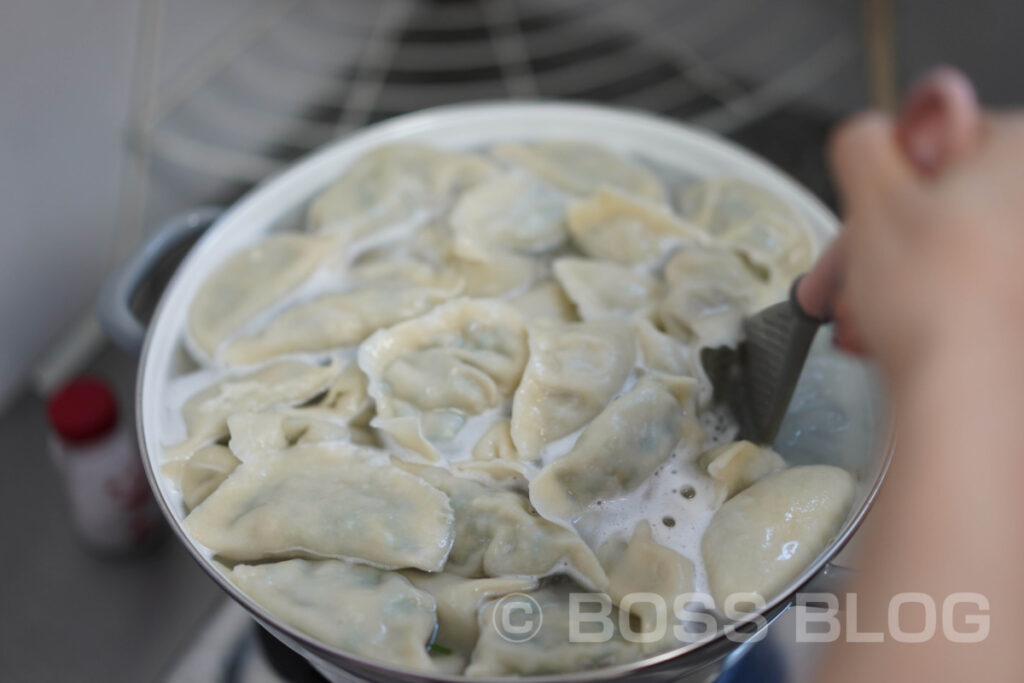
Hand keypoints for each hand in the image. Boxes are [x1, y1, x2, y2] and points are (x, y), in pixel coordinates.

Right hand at [796, 68, 1023, 383]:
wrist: (964, 393)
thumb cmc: (934, 297)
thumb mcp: (873, 195)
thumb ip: (862, 142)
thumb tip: (869, 133)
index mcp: (1020, 158)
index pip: (943, 135)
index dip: (889, 175)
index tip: (863, 209)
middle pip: (940, 199)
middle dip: (875, 238)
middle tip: (840, 270)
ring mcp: (1021, 262)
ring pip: (942, 248)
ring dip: (885, 275)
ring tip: (853, 309)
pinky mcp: (1011, 304)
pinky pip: (960, 287)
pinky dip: (918, 302)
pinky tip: (885, 327)